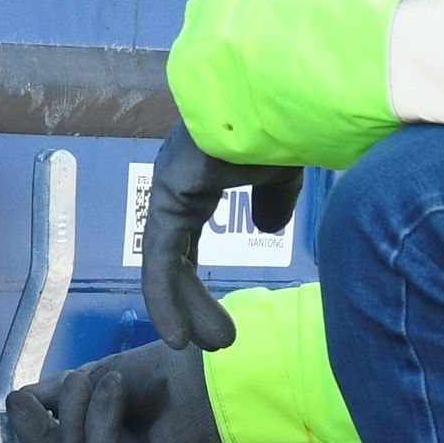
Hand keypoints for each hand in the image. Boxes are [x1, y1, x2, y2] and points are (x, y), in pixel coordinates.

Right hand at [0, 341, 222, 442]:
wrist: (214, 372)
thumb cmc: (168, 372)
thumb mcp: (99, 380)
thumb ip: (59, 397)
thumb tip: (18, 402)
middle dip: (35, 433)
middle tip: (19, 403)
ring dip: (73, 416)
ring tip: (85, 380)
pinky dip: (101, 420)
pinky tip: (113, 388)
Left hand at [139, 136, 301, 353]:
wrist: (278, 95)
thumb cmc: (283, 125)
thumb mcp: (282, 173)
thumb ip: (272, 201)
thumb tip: (268, 228)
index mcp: (199, 179)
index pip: (187, 242)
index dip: (194, 283)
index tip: (215, 322)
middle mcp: (176, 185)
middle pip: (175, 258)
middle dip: (193, 303)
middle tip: (215, 342)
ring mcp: (168, 189)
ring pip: (166, 265)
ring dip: (184, 309)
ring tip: (203, 347)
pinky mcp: (169, 196)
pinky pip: (161, 260)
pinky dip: (166, 300)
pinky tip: (179, 336)